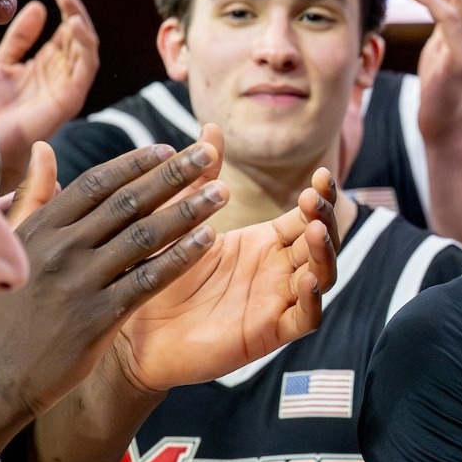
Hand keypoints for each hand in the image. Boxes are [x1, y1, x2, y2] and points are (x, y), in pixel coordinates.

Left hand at [0, 0, 100, 189]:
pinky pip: (86, 69)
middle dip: (74, 7)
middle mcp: (63, 74)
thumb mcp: (2, 62)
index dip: (65, 3)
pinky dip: (84, 45)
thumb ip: (21, 37)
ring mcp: (68, 86)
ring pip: (87, 48)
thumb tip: (38, 5)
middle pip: (79, 34)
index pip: (66, 28)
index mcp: (49, 64)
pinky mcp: (70, 100)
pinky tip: (73, 24)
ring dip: (81, 21)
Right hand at [0, 134, 226, 419]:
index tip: (169, 148)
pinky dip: (181, 257)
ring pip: (144, 235)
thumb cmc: (5, 310)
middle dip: (173, 174)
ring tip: (222, 192)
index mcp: (41, 227)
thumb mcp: (9, 247)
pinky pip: (149, 280)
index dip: (136, 163)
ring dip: (188, 210)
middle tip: (208, 154)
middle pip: (127, 201)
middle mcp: (61, 248)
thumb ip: (32, 197)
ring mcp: (80, 282)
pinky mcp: (98, 318)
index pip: (97, 183)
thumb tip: (43, 148)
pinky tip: (209, 240)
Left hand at [110, 167, 339, 392]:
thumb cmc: (158, 278)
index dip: (321, 197)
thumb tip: (211, 127)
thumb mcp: (182, 222)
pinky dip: (312, 301)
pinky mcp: (268, 333)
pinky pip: (305, 319)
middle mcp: (277, 270)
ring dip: (325, 253)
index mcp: (264, 243)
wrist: (135, 335)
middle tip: (315, 199)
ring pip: (322, 277)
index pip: (307, 216)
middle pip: (322, 243)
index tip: (322, 174)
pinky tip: (305, 280)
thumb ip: (199, 179)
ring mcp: (277, 302)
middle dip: (326, 218)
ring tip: (315, 231)